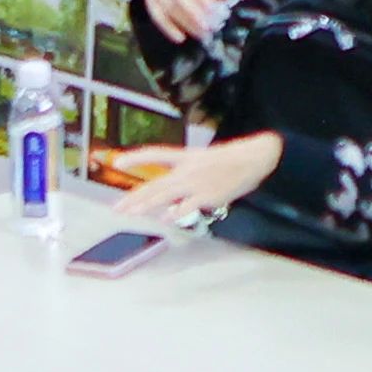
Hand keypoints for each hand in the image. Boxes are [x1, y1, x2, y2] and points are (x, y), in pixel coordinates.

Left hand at [119, 127, 286, 225]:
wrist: (253, 158)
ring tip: (132, 212)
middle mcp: (187, 169)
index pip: (156, 154)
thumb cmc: (229, 161)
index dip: (136, 157)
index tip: (117, 162)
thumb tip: (169, 197)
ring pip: (166, 194)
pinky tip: (166, 218)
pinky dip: (176, 211)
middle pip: (155, 183)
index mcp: (186, 156)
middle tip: (118, 207)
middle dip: (135, 196)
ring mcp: (196, 182)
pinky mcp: (208, 195)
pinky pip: (188, 205)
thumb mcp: (204, 160)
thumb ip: (185, 177)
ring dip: (147, 204)